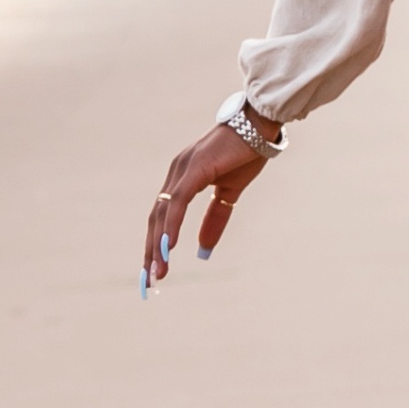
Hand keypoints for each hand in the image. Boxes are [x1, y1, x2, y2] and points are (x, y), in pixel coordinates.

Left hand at [142, 123, 269, 287]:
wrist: (259, 126)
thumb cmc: (246, 153)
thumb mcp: (230, 194)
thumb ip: (215, 220)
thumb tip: (202, 251)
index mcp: (182, 179)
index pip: (163, 217)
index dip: (157, 245)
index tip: (154, 270)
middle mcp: (176, 174)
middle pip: (156, 219)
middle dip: (150, 252)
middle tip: (149, 282)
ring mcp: (182, 170)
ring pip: (163, 214)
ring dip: (158, 245)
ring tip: (158, 271)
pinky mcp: (194, 169)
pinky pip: (178, 202)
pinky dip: (171, 225)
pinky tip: (168, 246)